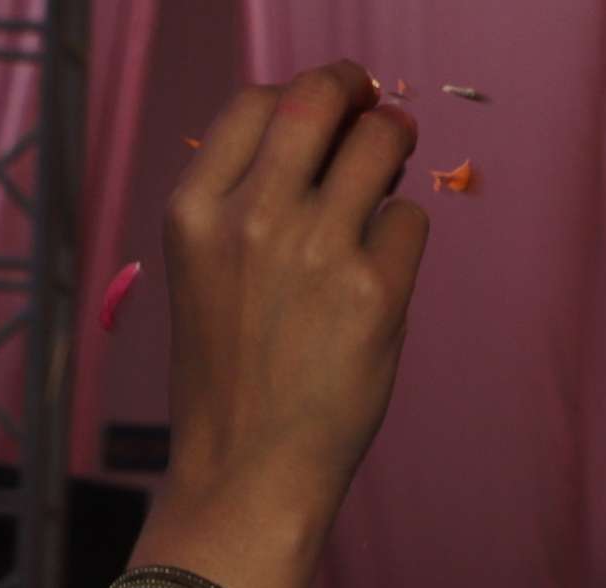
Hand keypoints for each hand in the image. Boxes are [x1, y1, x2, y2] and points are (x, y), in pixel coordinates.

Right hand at [141, 64, 427, 587]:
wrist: (244, 477)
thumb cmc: (231, 381)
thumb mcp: (205, 276)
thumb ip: (248, 203)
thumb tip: (329, 134)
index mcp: (195, 212)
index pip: (258, 102)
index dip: (303, 95)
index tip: (330, 104)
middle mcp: (252, 218)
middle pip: (321, 98)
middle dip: (356, 92)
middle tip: (375, 113)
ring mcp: (316, 251)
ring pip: (381, 142)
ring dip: (395, 144)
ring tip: (392, 174)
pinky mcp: (374, 291)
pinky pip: (409, 221)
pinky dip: (401, 240)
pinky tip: (378, 279)